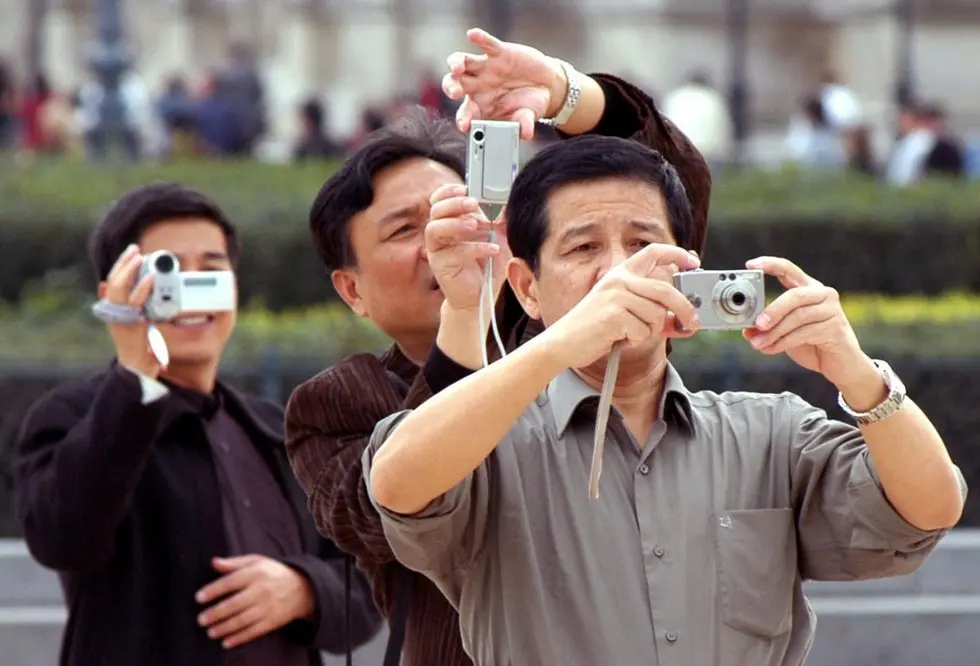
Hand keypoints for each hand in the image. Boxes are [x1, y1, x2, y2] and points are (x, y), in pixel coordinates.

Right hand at [103, 244, 163, 376]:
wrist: (137, 371)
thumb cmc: (138, 348)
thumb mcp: (134, 323)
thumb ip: (131, 306)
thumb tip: (117, 288)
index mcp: (114, 310)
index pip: (113, 282)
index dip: (120, 265)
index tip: (131, 252)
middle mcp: (113, 313)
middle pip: (113, 281)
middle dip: (123, 263)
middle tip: (135, 248)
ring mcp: (119, 318)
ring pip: (118, 288)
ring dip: (128, 270)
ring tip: (139, 257)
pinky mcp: (129, 326)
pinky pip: (135, 304)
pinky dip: (142, 289)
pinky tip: (151, 278)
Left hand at [195, 555, 315, 649]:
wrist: (302, 588)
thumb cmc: (273, 573)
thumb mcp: (257, 561)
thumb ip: (234, 563)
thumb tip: (214, 562)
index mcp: (256, 573)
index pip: (231, 582)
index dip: (214, 590)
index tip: (199, 598)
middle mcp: (261, 590)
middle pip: (234, 604)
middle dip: (216, 613)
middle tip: (201, 620)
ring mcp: (267, 607)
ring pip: (242, 620)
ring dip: (224, 628)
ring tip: (210, 632)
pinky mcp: (272, 621)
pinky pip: (253, 631)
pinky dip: (239, 638)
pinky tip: (226, 642)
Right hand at [426, 184, 509, 311]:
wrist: (481, 296)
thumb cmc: (488, 266)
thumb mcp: (499, 239)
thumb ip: (501, 222)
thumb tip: (508, 204)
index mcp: (451, 222)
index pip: (440, 200)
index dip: (448, 191)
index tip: (465, 188)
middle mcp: (441, 234)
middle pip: (435, 210)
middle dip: (454, 203)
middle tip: (473, 203)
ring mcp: (438, 250)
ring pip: (434, 229)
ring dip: (455, 223)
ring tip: (476, 224)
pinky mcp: (440, 266)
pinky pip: (452, 253)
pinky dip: (474, 248)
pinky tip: (492, 249)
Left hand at [443, 28, 568, 139]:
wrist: (544, 85)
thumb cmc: (529, 104)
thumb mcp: (528, 116)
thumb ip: (523, 123)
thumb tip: (526, 134)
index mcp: (481, 105)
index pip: (466, 113)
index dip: (463, 118)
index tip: (464, 126)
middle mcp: (478, 85)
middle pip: (456, 84)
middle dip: (451, 87)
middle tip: (455, 93)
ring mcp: (486, 68)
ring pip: (463, 62)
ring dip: (457, 63)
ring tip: (458, 68)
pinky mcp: (498, 52)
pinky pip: (486, 43)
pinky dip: (480, 38)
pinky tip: (473, 35)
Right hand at [545, 244, 701, 368]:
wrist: (564, 342)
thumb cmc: (593, 329)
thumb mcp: (625, 314)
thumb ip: (653, 312)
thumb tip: (683, 320)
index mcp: (620, 273)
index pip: (653, 252)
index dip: (677, 254)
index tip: (694, 262)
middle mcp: (619, 279)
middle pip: (665, 290)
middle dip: (685, 309)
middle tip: (692, 323)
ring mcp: (616, 295)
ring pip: (657, 315)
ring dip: (649, 331)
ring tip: (629, 333)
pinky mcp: (614, 314)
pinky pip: (643, 330)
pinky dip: (636, 340)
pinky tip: (619, 338)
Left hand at [742, 256, 869, 386]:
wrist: (841, 365)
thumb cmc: (811, 343)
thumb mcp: (784, 333)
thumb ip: (767, 328)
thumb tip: (746, 330)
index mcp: (808, 288)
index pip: (789, 269)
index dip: (770, 264)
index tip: (751, 264)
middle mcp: (822, 294)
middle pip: (795, 295)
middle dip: (773, 310)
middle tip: (757, 324)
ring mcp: (832, 310)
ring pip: (799, 317)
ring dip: (774, 332)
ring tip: (758, 344)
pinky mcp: (835, 328)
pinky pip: (805, 333)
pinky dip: (783, 343)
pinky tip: (770, 349)